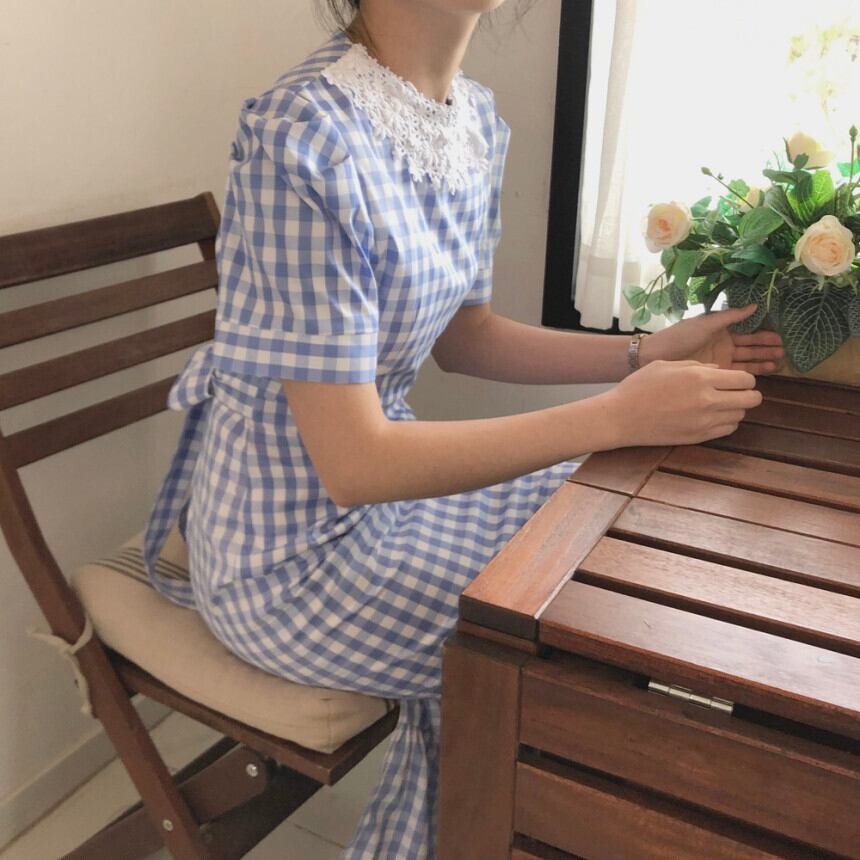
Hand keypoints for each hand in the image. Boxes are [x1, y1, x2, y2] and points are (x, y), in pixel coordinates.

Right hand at [602, 359, 762, 447]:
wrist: (620, 417)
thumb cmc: (639, 387)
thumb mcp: (666, 365)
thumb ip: (697, 365)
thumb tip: (718, 370)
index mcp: (700, 377)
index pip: (745, 379)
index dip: (746, 378)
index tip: (737, 379)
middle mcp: (707, 400)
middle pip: (751, 399)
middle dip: (748, 394)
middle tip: (736, 392)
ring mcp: (704, 422)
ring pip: (740, 415)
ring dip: (735, 409)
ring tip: (719, 404)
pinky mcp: (698, 437)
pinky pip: (727, 430)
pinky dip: (725, 422)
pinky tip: (710, 417)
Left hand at [639, 304, 783, 373]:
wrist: (656, 356)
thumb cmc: (680, 336)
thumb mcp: (706, 323)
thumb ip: (730, 316)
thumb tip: (755, 305)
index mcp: (721, 329)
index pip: (747, 329)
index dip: (763, 332)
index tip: (781, 334)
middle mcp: (723, 344)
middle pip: (750, 345)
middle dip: (767, 347)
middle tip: (785, 349)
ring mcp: (721, 359)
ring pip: (747, 359)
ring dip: (763, 360)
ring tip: (780, 361)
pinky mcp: (717, 373)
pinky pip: (738, 372)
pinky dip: (753, 372)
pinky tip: (766, 372)